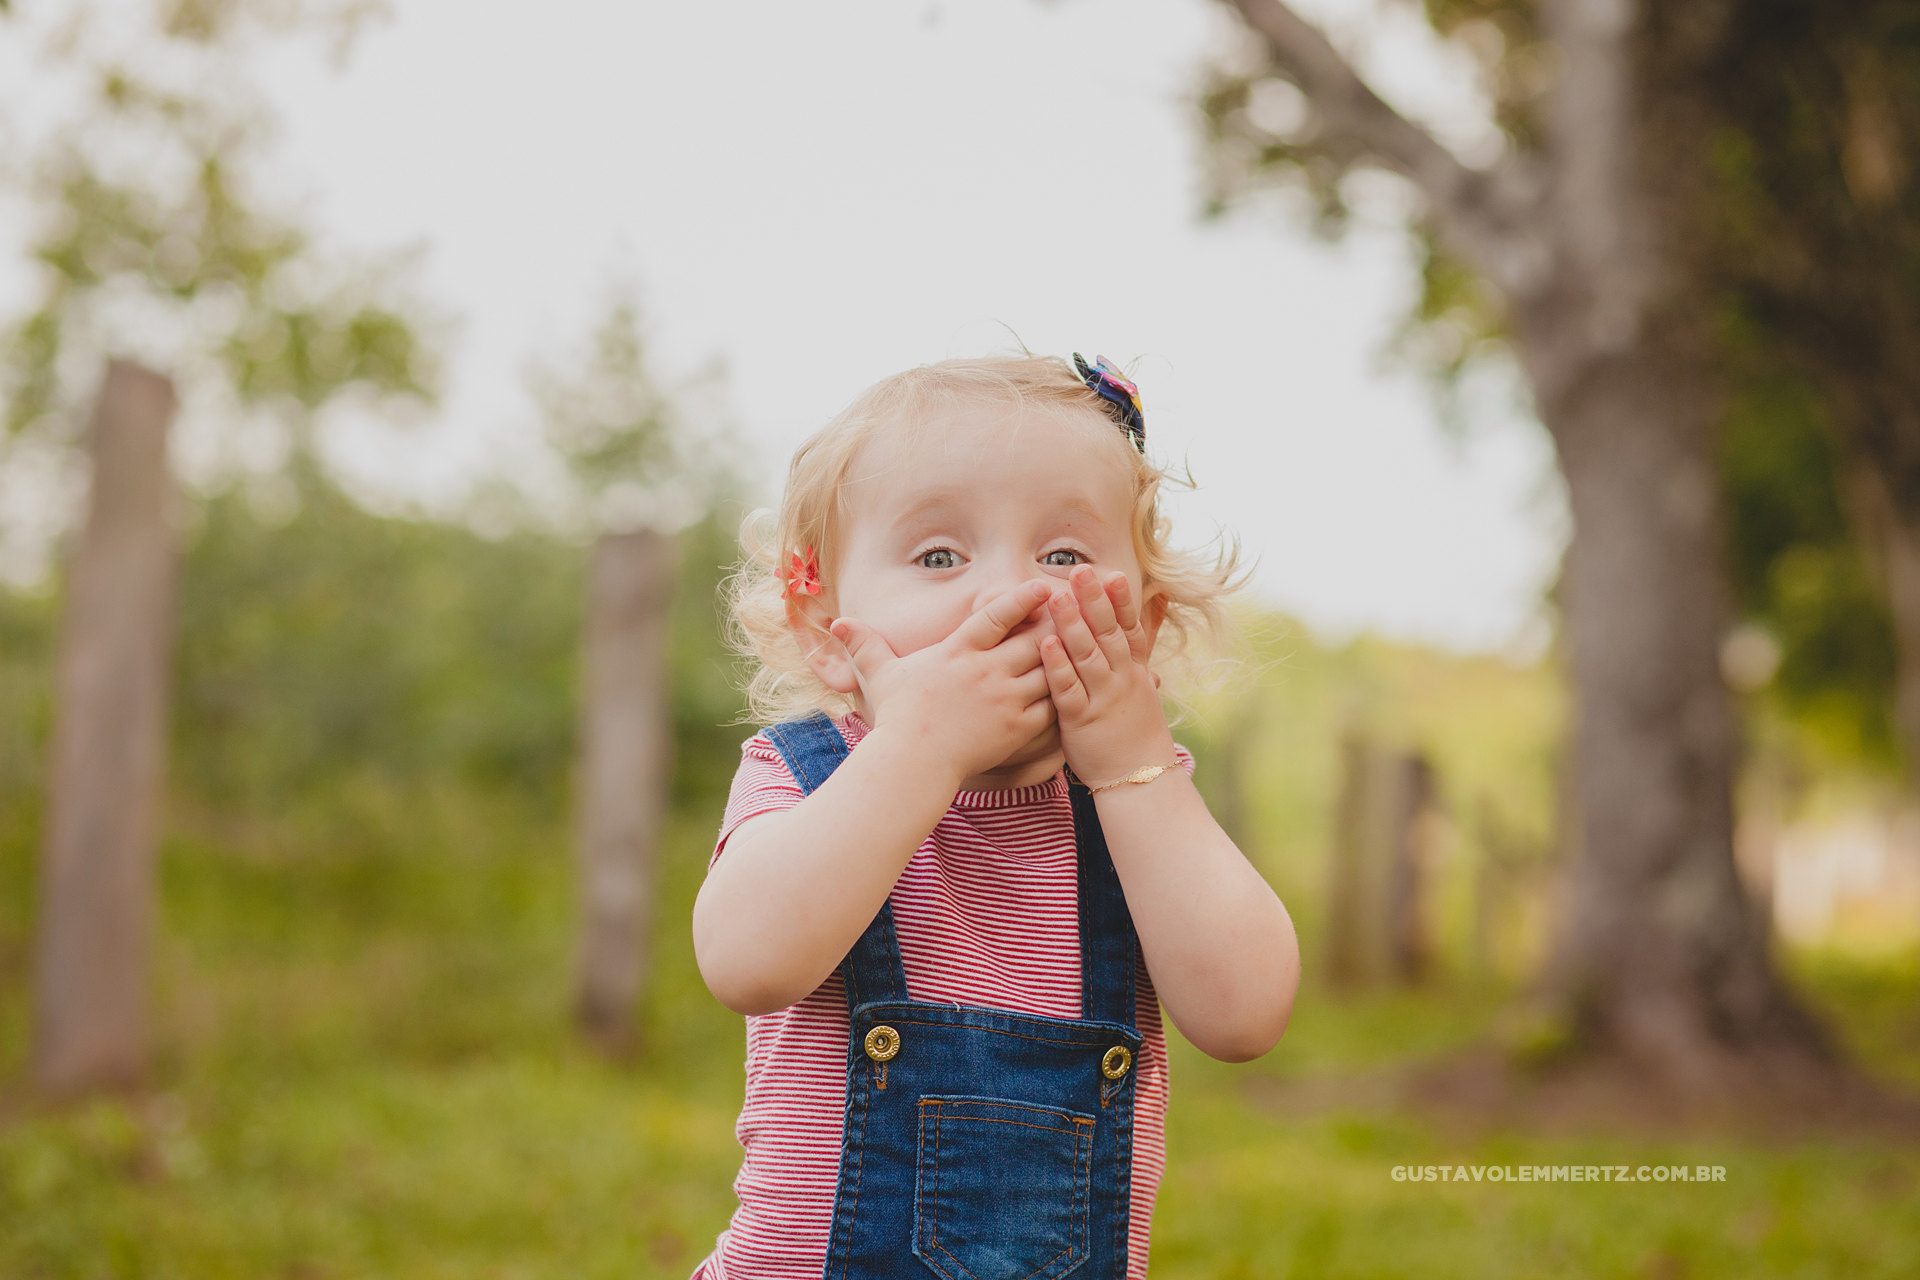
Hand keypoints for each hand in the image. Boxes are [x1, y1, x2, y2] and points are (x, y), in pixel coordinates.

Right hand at [830, 580, 1056, 786]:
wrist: (912, 764)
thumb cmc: (898, 718)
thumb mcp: (880, 676)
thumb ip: (866, 646)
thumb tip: (838, 623)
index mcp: (958, 652)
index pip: (996, 616)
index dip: (1022, 598)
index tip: (1043, 585)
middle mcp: (986, 671)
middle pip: (1034, 638)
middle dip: (1055, 625)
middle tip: (1076, 613)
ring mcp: (1004, 700)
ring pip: (1049, 670)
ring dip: (1064, 659)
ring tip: (1084, 647)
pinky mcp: (1017, 728)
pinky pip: (1052, 707)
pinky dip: (1065, 696)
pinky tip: (1076, 688)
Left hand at [1039, 565, 1174, 783]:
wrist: (1140, 779)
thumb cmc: (1136, 727)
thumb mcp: (1145, 680)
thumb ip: (1144, 639)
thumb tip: (1160, 598)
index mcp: (1134, 670)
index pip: (1129, 628)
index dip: (1121, 601)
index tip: (1112, 573)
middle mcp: (1121, 680)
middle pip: (1108, 635)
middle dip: (1094, 602)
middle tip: (1080, 571)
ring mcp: (1102, 700)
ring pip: (1087, 657)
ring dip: (1072, 626)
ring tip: (1057, 598)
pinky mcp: (1081, 722)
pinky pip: (1068, 691)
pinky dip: (1058, 667)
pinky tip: (1045, 645)